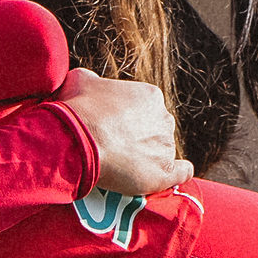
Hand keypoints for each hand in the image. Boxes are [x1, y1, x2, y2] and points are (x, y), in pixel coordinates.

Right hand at [55, 68, 194, 195]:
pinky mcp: (163, 172)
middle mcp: (164, 119)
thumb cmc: (76, 111)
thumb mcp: (79, 80)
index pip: (146, 110)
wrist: (77, 142)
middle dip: (139, 138)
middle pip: (156, 130)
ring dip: (147, 159)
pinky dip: (175, 174)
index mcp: (150, 96)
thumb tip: (91, 84)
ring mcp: (165, 146)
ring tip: (121, 167)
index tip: (112, 130)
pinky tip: (164, 176)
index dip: (128, 121)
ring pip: (162, 153)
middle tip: (115, 148)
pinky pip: (181, 173)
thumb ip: (93, 82)